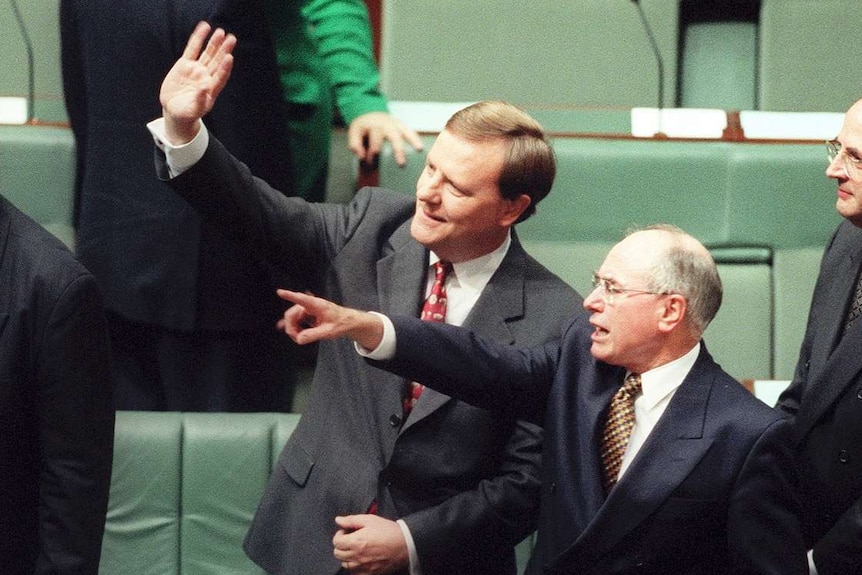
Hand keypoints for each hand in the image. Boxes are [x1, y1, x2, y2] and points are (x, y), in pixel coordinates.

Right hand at [159, 21, 235, 144]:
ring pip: (207, 53)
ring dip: (214, 43)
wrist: (175, 110)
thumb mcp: (193, 110)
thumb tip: (205, 88)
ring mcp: (197, 69)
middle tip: (231, 38)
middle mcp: (206, 77)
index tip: (230, 57)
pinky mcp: (185, 64)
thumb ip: (200, 100)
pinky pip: (192, 49)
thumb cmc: (186, 113)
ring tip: (220, 31)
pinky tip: (204, 28)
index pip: (220, 76)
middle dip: (224, 50)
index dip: (225, 67)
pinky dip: (198, 38)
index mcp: (211, 89)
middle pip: (217, 62)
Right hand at [275, 289, 383, 348]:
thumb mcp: (328, 331)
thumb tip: (299, 339)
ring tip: (299, 337)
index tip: (280, 292)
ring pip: (293, 317)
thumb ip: (313, 335)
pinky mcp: (308, 315)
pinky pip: (297, 319)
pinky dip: (293, 325)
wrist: (349, 322)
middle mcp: (310, 305)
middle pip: (292, 313)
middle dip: (290, 325)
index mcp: (317, 305)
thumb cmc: (341, 323)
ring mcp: (309, 310)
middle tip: (296, 337)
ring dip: (293, 328)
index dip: (290, 295)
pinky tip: (283, 328)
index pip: (301, 299)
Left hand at [332, 514, 409, 574]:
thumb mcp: (370, 519)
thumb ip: (351, 520)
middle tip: (350, 539)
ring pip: (345, 564)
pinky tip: (361, 559)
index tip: (346, 532)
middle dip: (341, 545)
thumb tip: (338, 520)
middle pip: (338, 554)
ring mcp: (363, 567)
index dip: (339, 534)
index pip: (336, 542)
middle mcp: (357, 556)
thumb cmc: (388, 530)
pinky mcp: (370, 573)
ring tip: (355, 549)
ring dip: (346, 557)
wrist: (405, 544)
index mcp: (356, 542)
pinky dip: (354, 567)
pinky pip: (355, 573)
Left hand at [348, 112, 423, 166]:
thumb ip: (355, 145)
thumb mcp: (354, 133)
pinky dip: (415, 138)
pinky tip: (420, 147)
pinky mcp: (401, 125)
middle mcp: (386, 124)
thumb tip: (362, 157)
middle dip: (398, 149)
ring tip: (418, 150)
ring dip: (412, 141)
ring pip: (404, 132)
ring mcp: (395, 124)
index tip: (370, 163)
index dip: (373, 153)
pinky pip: (410, 131)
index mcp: (373, 126)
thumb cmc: (363, 127)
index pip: (375, 141)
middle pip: (393, 136)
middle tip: (402, 163)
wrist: (369, 112)